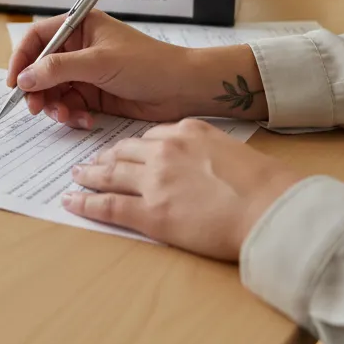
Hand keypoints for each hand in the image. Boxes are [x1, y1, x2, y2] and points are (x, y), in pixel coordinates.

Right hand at [6, 11, 204, 127]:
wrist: (182, 88)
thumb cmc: (147, 63)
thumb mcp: (99, 62)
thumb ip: (59, 69)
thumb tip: (25, 77)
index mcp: (79, 27)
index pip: (38, 38)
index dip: (22, 58)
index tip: (15, 83)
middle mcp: (79, 48)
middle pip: (41, 68)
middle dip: (37, 89)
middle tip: (36, 108)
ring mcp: (86, 72)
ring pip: (53, 90)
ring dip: (55, 106)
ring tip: (66, 116)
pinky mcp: (94, 94)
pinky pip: (70, 105)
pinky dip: (72, 115)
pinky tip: (86, 120)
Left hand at [64, 119, 303, 259]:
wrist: (271, 208)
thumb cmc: (264, 184)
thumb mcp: (231, 148)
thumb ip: (205, 149)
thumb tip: (195, 162)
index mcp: (185, 131)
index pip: (148, 135)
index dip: (132, 146)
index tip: (122, 150)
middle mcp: (164, 150)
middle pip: (124, 152)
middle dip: (104, 157)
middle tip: (90, 161)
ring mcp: (155, 181)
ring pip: (111, 174)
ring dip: (89, 175)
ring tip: (76, 176)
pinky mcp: (152, 213)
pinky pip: (110, 205)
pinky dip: (86, 202)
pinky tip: (71, 201)